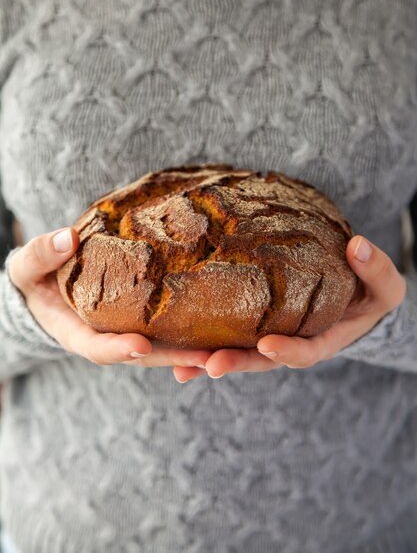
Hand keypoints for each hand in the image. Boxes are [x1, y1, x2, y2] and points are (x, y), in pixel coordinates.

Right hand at [8, 228, 210, 369]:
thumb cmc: (36, 277)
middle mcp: (108, 338)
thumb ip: (41, 255)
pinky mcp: (143, 319)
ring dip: (191, 349)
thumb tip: (66, 237)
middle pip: (143, 354)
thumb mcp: (27, 268)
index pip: (98, 347)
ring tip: (225, 347)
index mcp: (77, 333)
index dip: (118, 349)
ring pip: (162, 346)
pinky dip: (192, 330)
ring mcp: (128, 330)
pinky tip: (220, 323)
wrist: (49, 283)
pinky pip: (169, 327)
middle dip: (173, 358)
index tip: (140, 346)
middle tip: (204, 358)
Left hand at [173, 235, 406, 382]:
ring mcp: (271, 338)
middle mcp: (292, 344)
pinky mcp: (254, 327)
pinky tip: (176, 357)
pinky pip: (228, 339)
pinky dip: (203, 349)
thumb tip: (358, 245)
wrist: (352, 297)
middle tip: (210, 364)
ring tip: (181, 365)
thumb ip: (376, 270)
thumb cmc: (370, 292)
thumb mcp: (384, 285)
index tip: (267, 344)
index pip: (305, 351)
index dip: (287, 351)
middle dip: (238, 363)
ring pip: (240, 354)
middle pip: (262, 360)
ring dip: (211, 361)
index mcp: (323, 340)